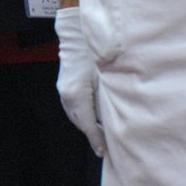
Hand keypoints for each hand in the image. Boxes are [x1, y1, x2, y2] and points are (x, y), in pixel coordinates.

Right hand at [55, 7, 106, 156]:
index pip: (88, 124)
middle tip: (106, 147)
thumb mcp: (107, 75)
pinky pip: (73, 107)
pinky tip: (92, 117)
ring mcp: (63, 90)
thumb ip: (112, 97)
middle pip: (80, 123)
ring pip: (75, 116)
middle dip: (93, 135)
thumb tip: (122, 117)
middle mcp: (67, 95)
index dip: (97, 140)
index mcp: (77, 95)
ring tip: (101, 134)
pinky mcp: (64, 85)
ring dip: (87, 125)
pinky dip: (82, 115)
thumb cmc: (95, 51)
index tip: (104, 153)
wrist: (76, 32)